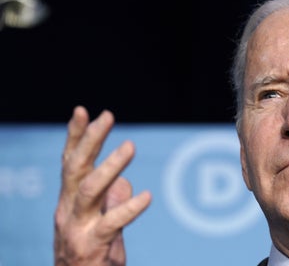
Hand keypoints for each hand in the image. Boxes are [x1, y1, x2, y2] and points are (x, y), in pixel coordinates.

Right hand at [54, 106, 151, 265]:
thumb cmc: (91, 258)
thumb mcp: (100, 227)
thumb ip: (109, 204)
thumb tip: (125, 183)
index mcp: (69, 202)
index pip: (70, 164)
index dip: (75, 137)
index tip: (82, 110)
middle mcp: (67, 212)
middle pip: (76, 169)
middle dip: (90, 140)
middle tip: (107, 116)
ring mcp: (76, 229)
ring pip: (90, 190)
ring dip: (110, 165)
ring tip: (130, 145)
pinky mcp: (91, 247)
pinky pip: (110, 223)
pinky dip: (128, 208)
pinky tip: (147, 196)